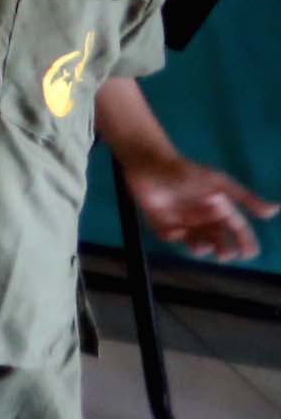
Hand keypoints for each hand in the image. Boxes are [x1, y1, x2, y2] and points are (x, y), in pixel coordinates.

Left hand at [121, 150, 275, 263]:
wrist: (151, 164)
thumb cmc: (188, 171)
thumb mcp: (219, 183)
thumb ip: (245, 197)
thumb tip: (275, 210)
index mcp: (221, 210)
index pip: (238, 231)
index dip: (245, 243)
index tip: (248, 253)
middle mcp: (204, 220)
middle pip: (220, 242)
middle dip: (224, 251)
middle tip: (224, 254)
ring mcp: (184, 223)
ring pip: (197, 244)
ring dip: (201, 248)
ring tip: (203, 246)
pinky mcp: (162, 224)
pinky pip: (171, 238)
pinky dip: (174, 237)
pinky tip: (177, 231)